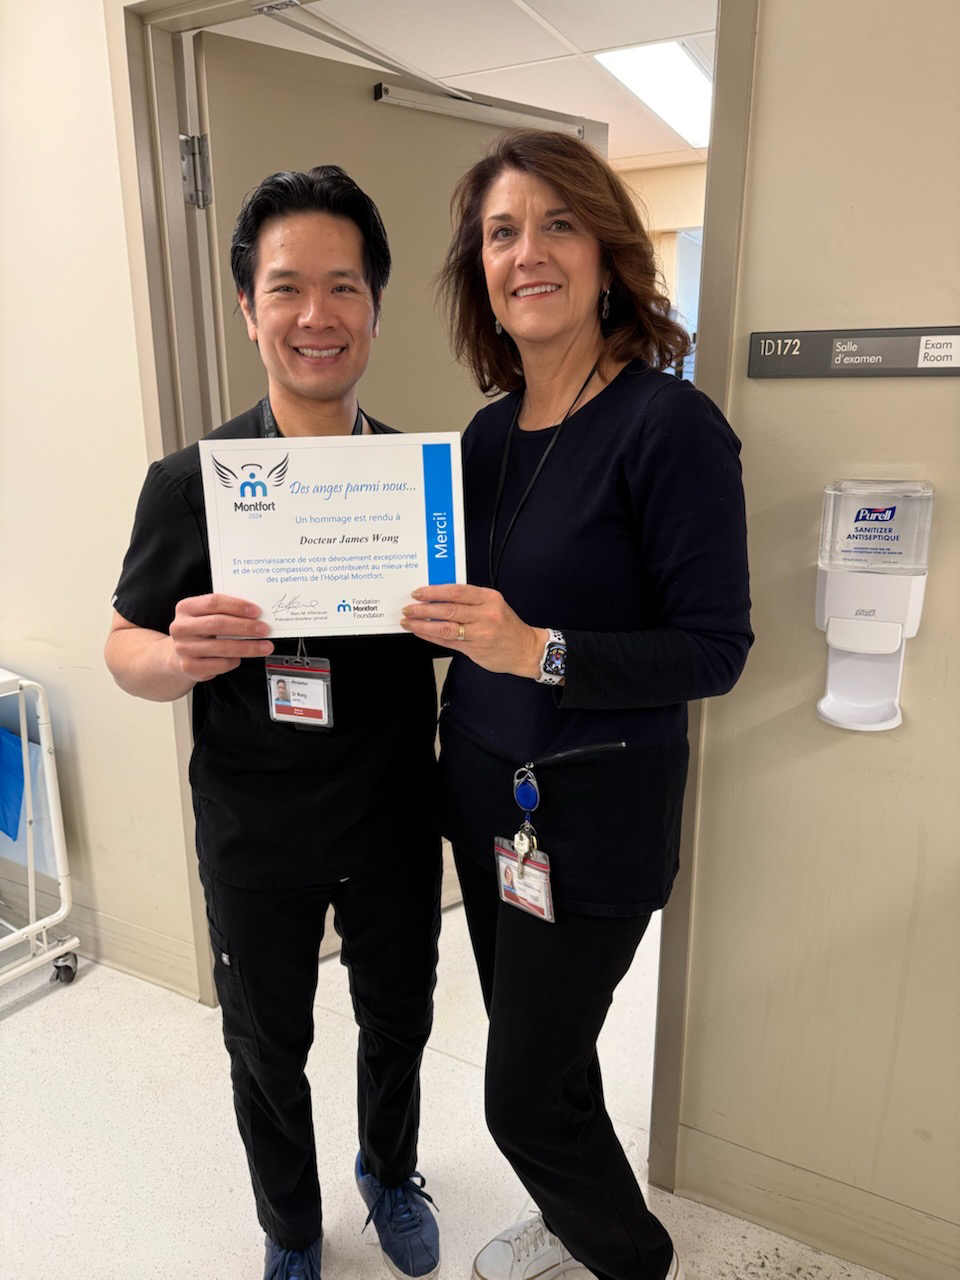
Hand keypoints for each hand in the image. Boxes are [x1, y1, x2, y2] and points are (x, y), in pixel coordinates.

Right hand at [169, 593, 273, 682]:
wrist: (180, 654)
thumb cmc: (201, 631)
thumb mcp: (207, 615)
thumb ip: (226, 612)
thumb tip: (256, 615)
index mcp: (186, 607)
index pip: (213, 602)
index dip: (237, 606)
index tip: (256, 611)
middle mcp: (181, 627)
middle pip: (218, 624)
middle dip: (245, 627)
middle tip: (264, 630)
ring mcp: (183, 648)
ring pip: (222, 647)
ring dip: (248, 647)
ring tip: (265, 646)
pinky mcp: (189, 667)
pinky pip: (220, 664)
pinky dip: (234, 661)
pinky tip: (241, 658)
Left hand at [400, 583, 545, 678]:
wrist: (526, 649)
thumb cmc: (507, 625)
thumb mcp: (494, 604)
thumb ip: (470, 600)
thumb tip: (438, 594)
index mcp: (489, 598)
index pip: (457, 591)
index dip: (434, 591)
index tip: (418, 592)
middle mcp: (485, 615)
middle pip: (448, 610)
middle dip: (424, 609)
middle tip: (408, 608)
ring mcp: (480, 634)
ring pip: (446, 628)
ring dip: (423, 624)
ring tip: (408, 621)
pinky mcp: (474, 649)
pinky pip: (448, 642)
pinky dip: (431, 636)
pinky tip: (420, 632)